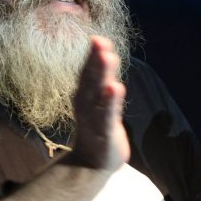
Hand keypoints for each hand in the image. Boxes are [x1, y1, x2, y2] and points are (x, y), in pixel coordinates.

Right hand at [64, 36, 129, 170]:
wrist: (91, 163)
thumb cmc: (97, 126)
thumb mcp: (99, 99)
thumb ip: (102, 76)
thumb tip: (104, 50)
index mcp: (85, 94)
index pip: (89, 72)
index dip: (93, 55)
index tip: (99, 38)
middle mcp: (86, 104)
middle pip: (92, 79)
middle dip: (96, 60)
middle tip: (100, 42)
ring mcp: (94, 118)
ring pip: (99, 95)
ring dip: (103, 76)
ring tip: (108, 58)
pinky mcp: (104, 133)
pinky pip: (107, 116)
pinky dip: (110, 102)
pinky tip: (115, 88)